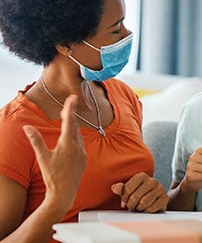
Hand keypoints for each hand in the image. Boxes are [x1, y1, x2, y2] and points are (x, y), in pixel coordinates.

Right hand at [23, 94, 86, 213]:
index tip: (73, 97)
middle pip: (74, 126)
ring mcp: (82, 152)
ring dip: (72, 127)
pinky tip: (71, 138)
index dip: (70, 108)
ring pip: (78, 135)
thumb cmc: (52, 176)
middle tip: (67, 107)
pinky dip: (75, 138)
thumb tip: (27, 127)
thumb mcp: (42, 157)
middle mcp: (78, 146)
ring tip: (67, 120)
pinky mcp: (84, 159)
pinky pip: (81, 144)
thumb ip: (36, 140)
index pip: (70, 121)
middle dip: (70, 116)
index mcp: (67, 143)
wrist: (64, 193)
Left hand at [111, 172, 168, 212]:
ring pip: (143, 203)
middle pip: (134, 197)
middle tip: (132, 207)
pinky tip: (146, 209)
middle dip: (131, 205)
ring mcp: (160, 188)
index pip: (127, 189)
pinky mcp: (165, 198)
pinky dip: (146, 212)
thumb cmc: (139, 194)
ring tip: (139, 207)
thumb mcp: (128, 191)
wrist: (155, 199)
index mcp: (141, 176)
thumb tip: (114, 188)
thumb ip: (121, 189)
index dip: (124, 199)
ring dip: (139, 209)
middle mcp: (152, 180)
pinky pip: (151, 209)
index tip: (125, 201)